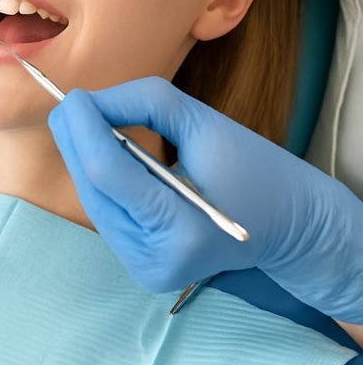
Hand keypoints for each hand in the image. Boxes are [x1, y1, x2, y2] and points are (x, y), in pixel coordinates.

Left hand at [49, 77, 362, 321]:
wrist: (293, 226)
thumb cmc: (256, 169)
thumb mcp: (205, 124)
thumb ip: (144, 104)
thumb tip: (88, 103)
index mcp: (183, 230)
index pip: (108, 172)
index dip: (84, 129)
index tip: (74, 94)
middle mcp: (157, 260)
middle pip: (94, 189)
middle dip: (76, 141)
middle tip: (69, 102)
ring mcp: (146, 270)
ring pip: (94, 201)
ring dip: (83, 159)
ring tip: (80, 122)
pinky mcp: (142, 268)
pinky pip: (108, 214)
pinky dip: (100, 180)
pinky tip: (98, 152)